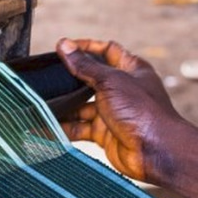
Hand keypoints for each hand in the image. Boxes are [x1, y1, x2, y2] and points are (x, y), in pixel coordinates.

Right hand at [56, 38, 184, 183]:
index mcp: (130, 70)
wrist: (156, 152)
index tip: (64, 47)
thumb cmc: (142, 111)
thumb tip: (64, 45)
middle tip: (47, 76)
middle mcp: (120, 90)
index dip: (87, 47)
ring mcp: (111, 112)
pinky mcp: (103, 134)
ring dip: (63, 106)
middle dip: (68, 79)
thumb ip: (85, 66)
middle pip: (89, 80)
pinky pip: (79, 128)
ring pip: (81, 106)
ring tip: (40, 103)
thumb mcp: (111, 81)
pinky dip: (63, 128)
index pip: (107, 51)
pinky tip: (46, 126)